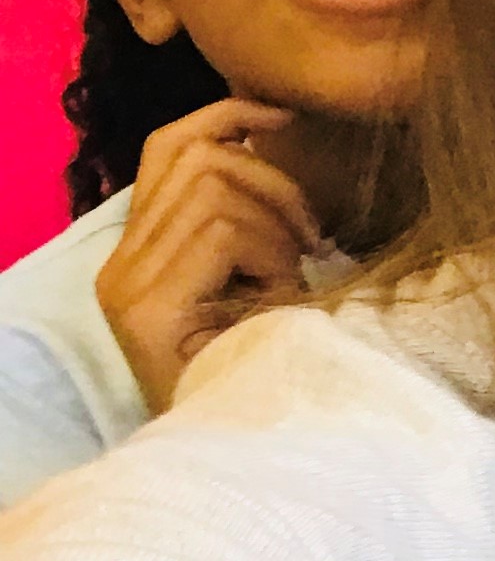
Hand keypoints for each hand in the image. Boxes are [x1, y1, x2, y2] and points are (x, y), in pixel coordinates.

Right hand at [93, 100, 325, 412]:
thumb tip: (272, 132)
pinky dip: (270, 255)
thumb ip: (251, 212)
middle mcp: (120, 263)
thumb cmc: (282, 356)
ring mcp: (126, 285)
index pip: (168, 146)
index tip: (285, 118)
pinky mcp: (144, 306)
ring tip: (287, 282)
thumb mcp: (269, 271)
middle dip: (273, 180)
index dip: (229, 115)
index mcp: (142, 250)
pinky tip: (277, 299)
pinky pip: (222, 229)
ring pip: (213, 186)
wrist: (259, 445)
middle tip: (309, 241)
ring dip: (275, 226)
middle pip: (195, 154)